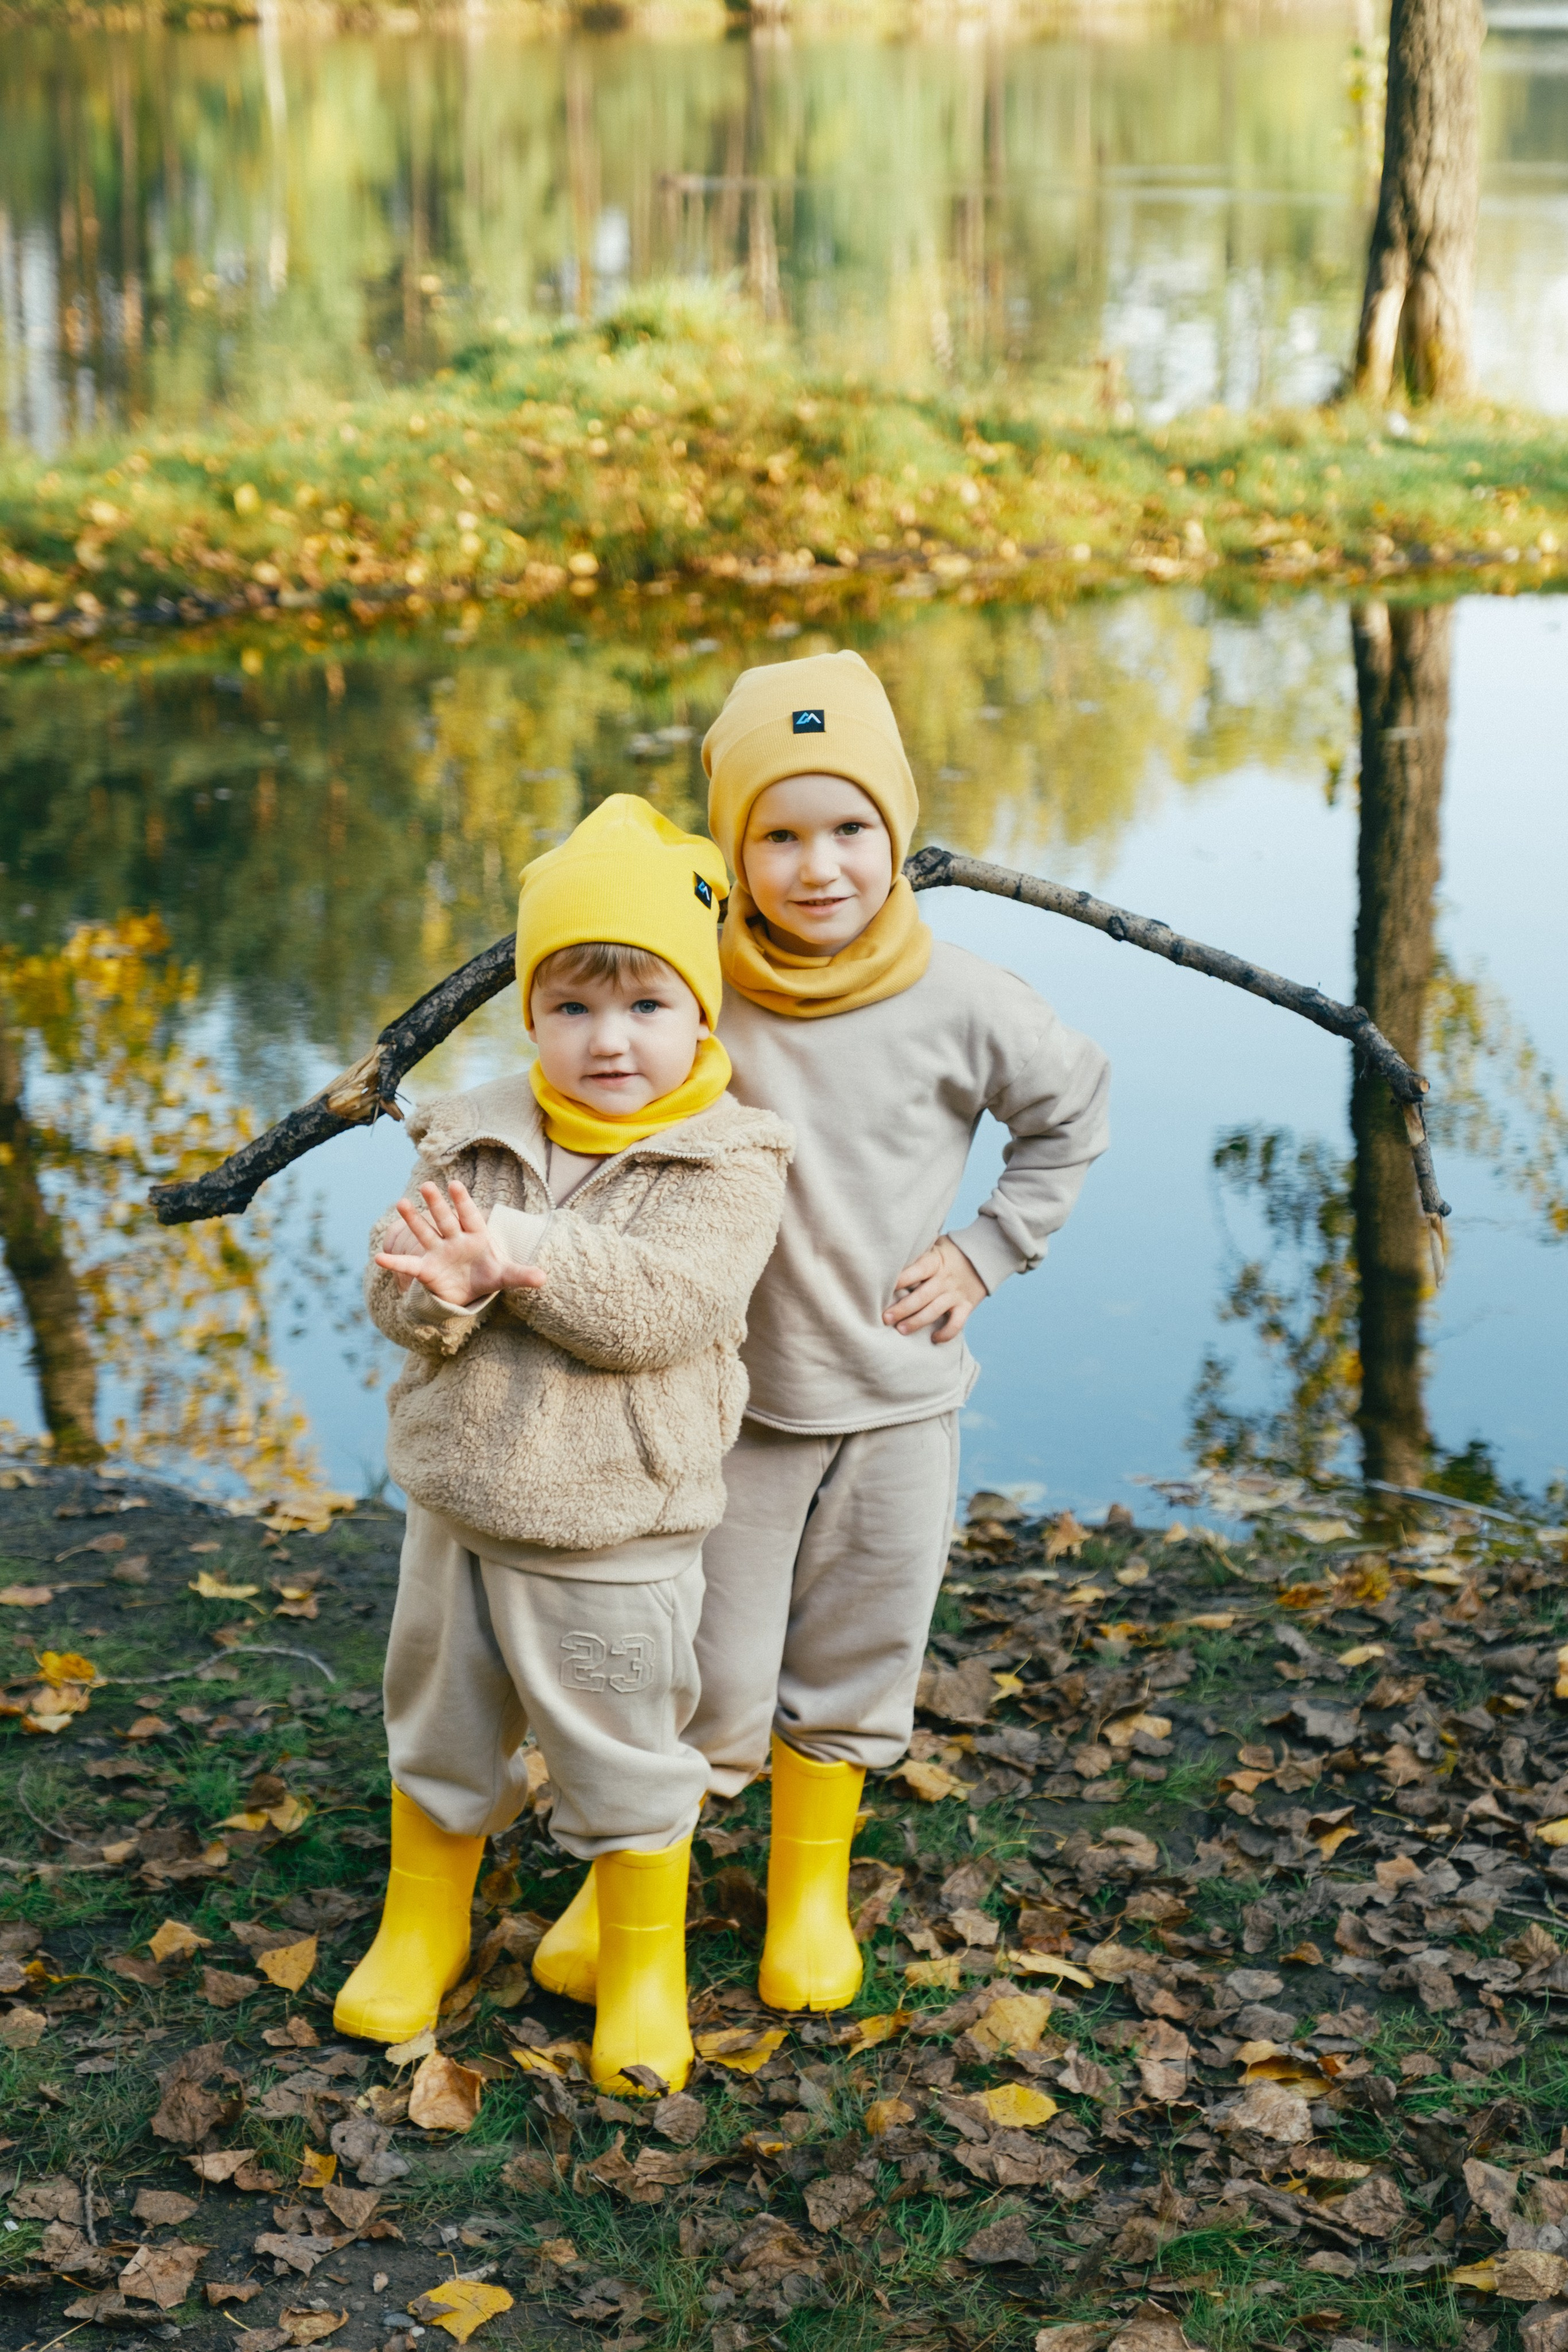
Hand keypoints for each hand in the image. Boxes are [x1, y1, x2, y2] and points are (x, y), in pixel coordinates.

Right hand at [375, 1178, 545, 1309]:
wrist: (469, 1290)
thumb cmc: (487, 1275)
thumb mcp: (505, 1276)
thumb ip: (521, 1275)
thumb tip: (544, 1278)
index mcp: (475, 1236)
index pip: (469, 1215)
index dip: (462, 1201)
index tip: (455, 1183)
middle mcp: (454, 1239)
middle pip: (445, 1219)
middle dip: (437, 1204)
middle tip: (426, 1185)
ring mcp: (438, 1252)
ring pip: (425, 1232)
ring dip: (414, 1220)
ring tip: (400, 1203)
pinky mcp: (426, 1268)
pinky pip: (409, 1264)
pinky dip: (395, 1262)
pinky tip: (380, 1258)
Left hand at [884, 1234, 986, 1343]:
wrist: (986, 1255)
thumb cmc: (952, 1251)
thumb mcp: (936, 1245)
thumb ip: (918, 1252)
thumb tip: (892, 1255)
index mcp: (935, 1262)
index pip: (916, 1271)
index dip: (900, 1280)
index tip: (883, 1288)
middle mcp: (945, 1279)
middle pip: (921, 1296)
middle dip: (902, 1309)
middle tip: (885, 1318)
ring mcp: (956, 1294)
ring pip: (934, 1311)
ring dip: (917, 1322)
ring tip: (901, 1330)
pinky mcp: (966, 1306)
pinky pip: (956, 1324)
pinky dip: (946, 1333)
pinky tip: (934, 1339)